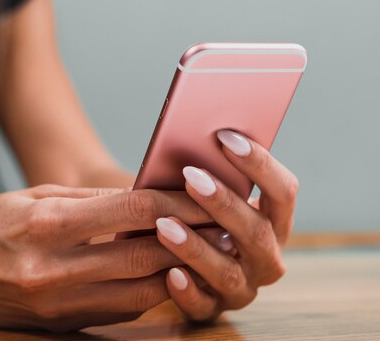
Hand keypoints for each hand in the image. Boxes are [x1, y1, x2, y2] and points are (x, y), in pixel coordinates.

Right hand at [0, 185, 231, 330]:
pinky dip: (148, 290)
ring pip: (141, 291)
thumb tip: (146, 200)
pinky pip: (121, 310)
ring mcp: (57, 304)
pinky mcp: (61, 325)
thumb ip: (93, 200)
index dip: (176, 202)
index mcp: (44, 224)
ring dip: (178, 269)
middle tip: (225, 221)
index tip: (207, 192)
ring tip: (205, 247)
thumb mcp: (35, 195)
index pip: (130, 211)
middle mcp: (52, 269)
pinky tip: (164, 271)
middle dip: (191, 238)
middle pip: (144, 256)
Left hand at [155, 130, 297, 321]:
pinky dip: (187, 291)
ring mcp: (242, 288)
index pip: (283, 192)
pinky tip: (168, 274)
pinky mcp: (212, 310)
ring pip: (228, 272)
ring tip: (164, 225)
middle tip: (190, 175)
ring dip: (197, 247)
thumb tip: (191, 136)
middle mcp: (266, 258)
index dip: (259, 164)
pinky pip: (202, 306)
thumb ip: (210, 175)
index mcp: (274, 223)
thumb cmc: (196, 216)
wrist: (181, 264)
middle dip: (224, 203)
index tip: (225, 136)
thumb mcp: (208, 197)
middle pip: (257, 232)